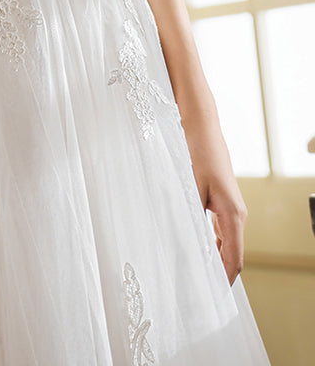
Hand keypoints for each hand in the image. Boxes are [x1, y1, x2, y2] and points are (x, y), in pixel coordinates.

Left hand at [183, 119, 247, 285]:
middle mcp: (237, 214)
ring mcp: (231, 208)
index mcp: (233, 214)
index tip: (210, 299)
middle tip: (195, 292)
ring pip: (225, 243)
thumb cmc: (195, 152)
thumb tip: (187, 249)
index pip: (233, 260)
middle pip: (231, 254)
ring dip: (212, 259)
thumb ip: (190, 219)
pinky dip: (210, 244)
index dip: (223, 282)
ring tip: (192, 275)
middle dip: (216, 275)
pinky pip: (220, 231)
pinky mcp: (222, 201)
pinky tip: (193, 249)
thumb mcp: (190, 188)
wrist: (201, 125)